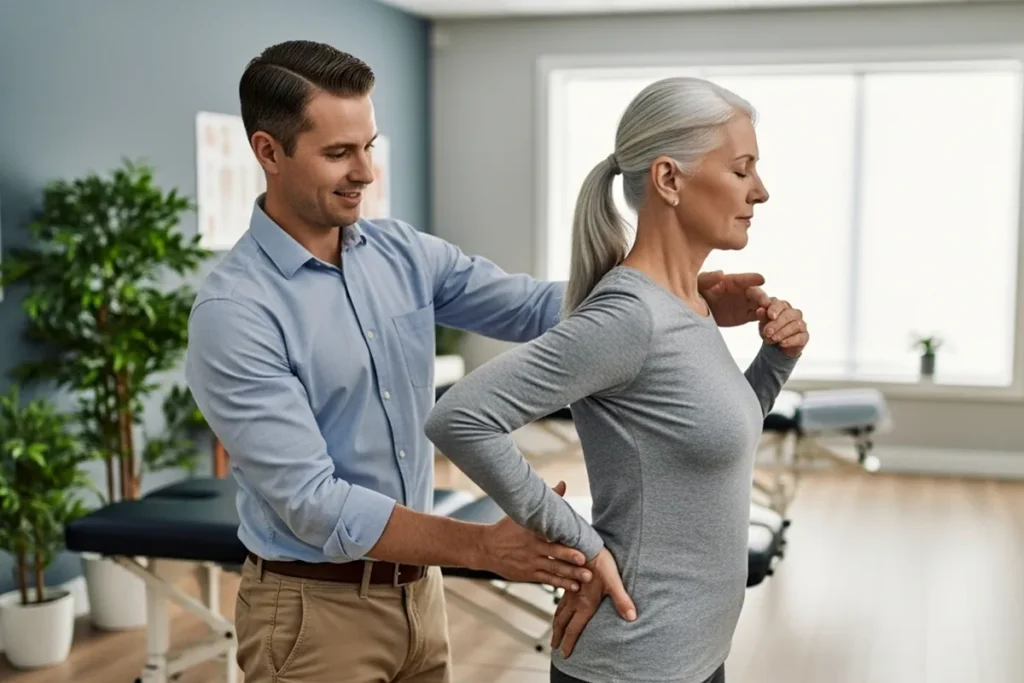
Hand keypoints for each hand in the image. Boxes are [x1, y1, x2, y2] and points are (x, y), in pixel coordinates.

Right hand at [478, 481, 593, 592]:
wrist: (486, 548)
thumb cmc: (506, 528)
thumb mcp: (522, 513)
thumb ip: (547, 500)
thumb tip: (563, 484)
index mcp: (532, 530)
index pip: (551, 532)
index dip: (565, 536)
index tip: (581, 538)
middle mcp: (532, 547)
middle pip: (554, 552)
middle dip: (570, 557)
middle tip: (584, 560)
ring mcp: (530, 562)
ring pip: (554, 569)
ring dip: (571, 574)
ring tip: (586, 577)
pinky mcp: (529, 574)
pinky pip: (547, 579)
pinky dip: (560, 583)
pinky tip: (574, 586)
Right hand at [550, 547, 635, 656]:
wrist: (585, 543)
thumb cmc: (601, 561)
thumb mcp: (614, 582)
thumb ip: (622, 601)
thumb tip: (631, 616)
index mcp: (584, 603)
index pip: (574, 629)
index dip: (568, 643)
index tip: (564, 654)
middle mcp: (574, 599)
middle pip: (562, 623)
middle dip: (558, 636)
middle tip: (554, 647)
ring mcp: (570, 590)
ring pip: (559, 611)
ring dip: (556, 624)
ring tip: (554, 631)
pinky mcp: (569, 581)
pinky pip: (560, 600)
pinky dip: (557, 609)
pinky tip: (559, 608)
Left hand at [697, 271, 770, 326]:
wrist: (697, 312)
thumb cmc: (698, 293)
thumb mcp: (699, 285)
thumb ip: (708, 279)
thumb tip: (720, 273)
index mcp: (731, 281)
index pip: (743, 279)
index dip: (751, 279)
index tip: (761, 279)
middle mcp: (742, 291)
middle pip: (755, 293)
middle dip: (762, 297)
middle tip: (766, 303)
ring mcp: (746, 303)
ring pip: (760, 304)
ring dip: (766, 308)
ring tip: (768, 314)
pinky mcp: (746, 315)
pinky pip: (758, 316)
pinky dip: (764, 318)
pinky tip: (766, 321)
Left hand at [758, 297, 808, 357]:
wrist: (776, 346)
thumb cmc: (770, 330)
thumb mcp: (763, 324)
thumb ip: (762, 316)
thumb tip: (760, 310)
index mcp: (782, 306)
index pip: (780, 304)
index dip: (775, 309)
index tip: (770, 315)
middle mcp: (794, 313)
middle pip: (789, 314)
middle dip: (777, 323)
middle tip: (768, 332)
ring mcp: (801, 324)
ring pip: (795, 325)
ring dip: (782, 333)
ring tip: (772, 339)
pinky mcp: (804, 336)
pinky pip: (800, 337)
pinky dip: (790, 340)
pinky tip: (782, 343)